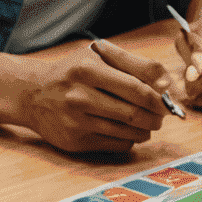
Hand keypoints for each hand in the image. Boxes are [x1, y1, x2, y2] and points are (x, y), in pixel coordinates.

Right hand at [20, 39, 169, 152]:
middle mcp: (79, 95)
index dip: (159, 96)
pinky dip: (131, 140)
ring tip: (149, 123)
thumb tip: (167, 84)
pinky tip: (130, 131)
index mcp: (88, 69)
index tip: (167, 98)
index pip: (137, 86)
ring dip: (146, 129)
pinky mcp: (76, 142)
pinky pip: (116, 145)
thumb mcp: (99, 56)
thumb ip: (135, 64)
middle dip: (156, 115)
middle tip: (161, 113)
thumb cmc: (74, 71)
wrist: (34, 94)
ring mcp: (76, 121)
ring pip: (127, 132)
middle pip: (134, 112)